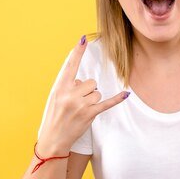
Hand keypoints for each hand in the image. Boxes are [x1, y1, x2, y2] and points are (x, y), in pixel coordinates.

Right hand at [38, 35, 128, 154]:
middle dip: (86, 90)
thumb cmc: (54, 115)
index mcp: (59, 87)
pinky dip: (117, 99)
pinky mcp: (89, 114)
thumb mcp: (55, 97)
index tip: (83, 40)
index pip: (70, 66)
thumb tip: (84, 80)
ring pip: (97, 92)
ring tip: (80, 110)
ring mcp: (80, 104)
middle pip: (90, 81)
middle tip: (75, 103)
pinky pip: (106, 103)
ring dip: (92, 99)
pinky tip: (126, 94)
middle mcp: (70, 94)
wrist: (53, 138)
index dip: (77, 52)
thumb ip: (67, 86)